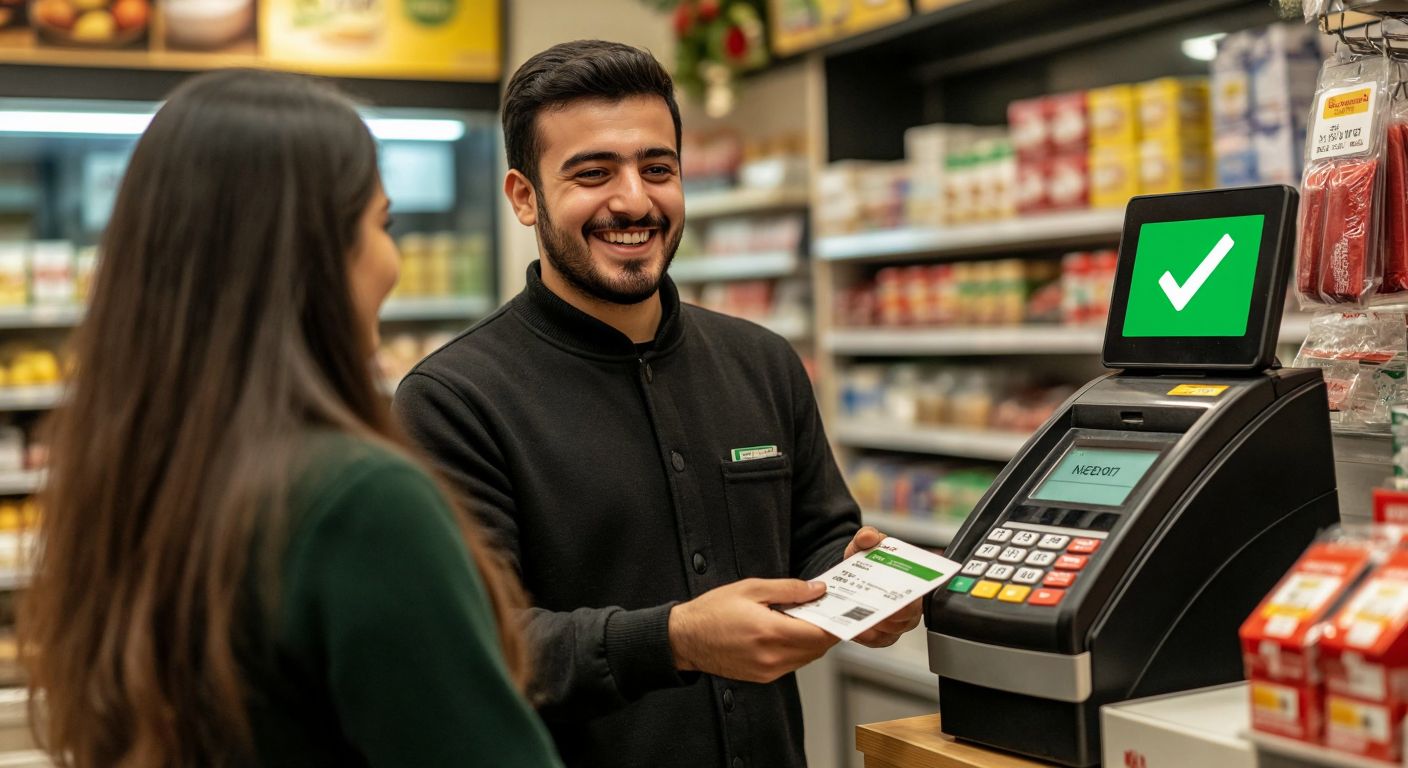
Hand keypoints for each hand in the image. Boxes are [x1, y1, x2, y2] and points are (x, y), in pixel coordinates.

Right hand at [668, 578, 838, 682]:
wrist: (685, 639)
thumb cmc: (712, 611)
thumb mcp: (751, 589)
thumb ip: (789, 589)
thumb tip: (817, 589)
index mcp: (770, 632)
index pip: (819, 634)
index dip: (835, 621)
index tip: (840, 608)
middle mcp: (772, 657)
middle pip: (817, 648)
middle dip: (826, 629)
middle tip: (825, 608)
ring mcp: (768, 670)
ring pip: (807, 658)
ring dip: (812, 640)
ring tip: (804, 618)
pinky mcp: (763, 677)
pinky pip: (792, 663)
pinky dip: (797, 649)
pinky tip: (787, 631)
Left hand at [843, 526, 922, 647]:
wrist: (847, 575)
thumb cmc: (865, 559)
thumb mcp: (863, 543)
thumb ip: (866, 536)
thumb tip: (869, 537)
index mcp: (911, 579)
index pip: (923, 590)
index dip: (916, 594)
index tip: (906, 596)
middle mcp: (908, 604)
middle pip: (910, 615)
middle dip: (897, 614)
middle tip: (883, 610)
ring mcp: (895, 621)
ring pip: (894, 630)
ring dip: (880, 626)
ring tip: (865, 620)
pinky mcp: (881, 635)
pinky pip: (879, 640)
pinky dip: (868, 637)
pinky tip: (857, 629)